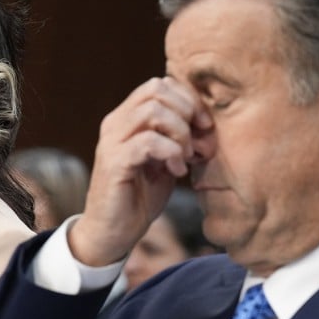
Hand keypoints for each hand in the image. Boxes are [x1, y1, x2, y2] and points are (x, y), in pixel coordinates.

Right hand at [69, 77, 211, 265]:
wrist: (113, 233)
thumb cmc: (139, 196)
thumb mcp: (166, 161)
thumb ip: (180, 139)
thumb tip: (207, 124)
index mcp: (126, 119)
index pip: (159, 85)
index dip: (188, 99)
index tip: (204, 126)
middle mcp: (115, 124)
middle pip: (156, 89)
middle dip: (187, 112)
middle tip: (197, 141)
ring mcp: (111, 142)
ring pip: (153, 111)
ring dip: (180, 133)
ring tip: (186, 157)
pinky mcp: (114, 162)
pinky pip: (148, 141)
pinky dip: (171, 152)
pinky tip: (176, 170)